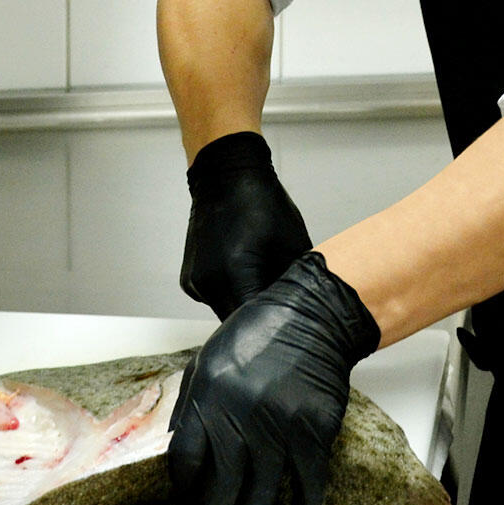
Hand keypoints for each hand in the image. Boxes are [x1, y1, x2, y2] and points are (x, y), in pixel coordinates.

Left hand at [168, 251, 380, 504]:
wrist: (314, 317)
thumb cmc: (258, 336)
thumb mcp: (208, 361)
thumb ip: (194, 407)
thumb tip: (180, 456)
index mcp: (209, 395)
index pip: (187, 459)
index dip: (183, 492)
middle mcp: (241, 414)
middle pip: (219, 488)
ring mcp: (280, 426)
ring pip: (258, 496)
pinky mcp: (314, 432)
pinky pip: (307, 484)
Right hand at [182, 130, 312, 319]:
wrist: (224, 176)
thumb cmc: (262, 203)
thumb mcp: (293, 244)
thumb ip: (299, 283)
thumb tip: (313, 308)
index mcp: (235, 273)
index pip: (260, 322)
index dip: (280, 328)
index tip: (298, 328)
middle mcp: (209, 283)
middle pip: (240, 323)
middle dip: (264, 322)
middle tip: (287, 316)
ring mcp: (196, 283)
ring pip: (227, 314)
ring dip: (247, 309)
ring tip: (268, 292)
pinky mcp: (190, 281)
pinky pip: (216, 301)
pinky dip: (233, 297)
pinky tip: (246, 276)